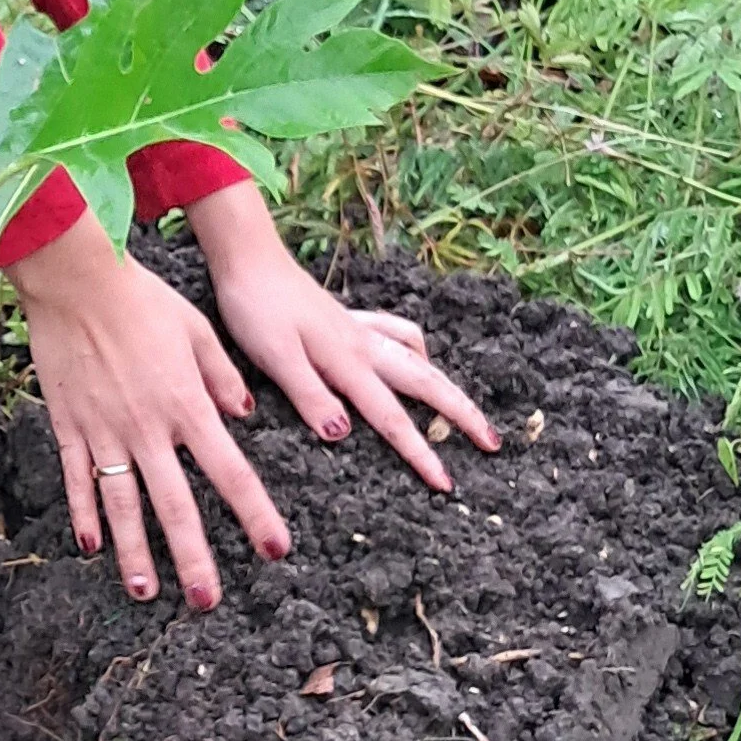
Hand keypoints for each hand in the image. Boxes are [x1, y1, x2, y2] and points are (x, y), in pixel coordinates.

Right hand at [7, 210, 292, 609]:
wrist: (75, 280)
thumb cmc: (142, 298)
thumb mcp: (197, 330)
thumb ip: (222, 376)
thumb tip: (243, 414)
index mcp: (187, 405)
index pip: (231, 472)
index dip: (256, 514)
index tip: (276, 549)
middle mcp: (148, 428)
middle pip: (176, 505)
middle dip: (193, 558)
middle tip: (206, 600)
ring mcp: (104, 430)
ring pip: (123, 504)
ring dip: (135, 552)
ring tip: (146, 591)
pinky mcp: (69, 424)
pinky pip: (78, 477)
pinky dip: (84, 513)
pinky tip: (91, 545)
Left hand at [189, 180, 500, 495]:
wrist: (247, 257)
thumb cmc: (255, 307)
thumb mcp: (274, 356)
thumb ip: (309, 393)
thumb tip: (344, 432)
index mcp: (347, 361)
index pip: (391, 417)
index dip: (419, 452)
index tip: (446, 483)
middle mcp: (361, 345)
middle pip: (425, 382)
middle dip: (461, 413)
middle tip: (493, 442)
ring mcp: (357, 329)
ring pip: (416, 357)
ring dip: (443, 383)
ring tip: (461, 406)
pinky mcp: (345, 318)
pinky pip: (394, 332)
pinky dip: (414, 347)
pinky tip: (415, 354)